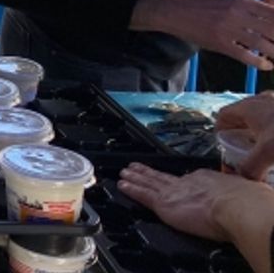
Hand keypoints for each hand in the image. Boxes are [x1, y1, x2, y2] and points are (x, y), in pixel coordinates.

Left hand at [117, 165, 244, 240]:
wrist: (237, 208)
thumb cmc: (247, 203)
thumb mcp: (245, 191)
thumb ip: (239, 193)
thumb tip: (251, 197)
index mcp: (208, 179)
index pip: (189, 179)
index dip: (180, 180)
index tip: (175, 179)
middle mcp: (188, 182)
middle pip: (164, 177)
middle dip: (149, 172)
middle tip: (136, 167)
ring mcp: (174, 192)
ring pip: (150, 183)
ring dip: (136, 178)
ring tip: (125, 173)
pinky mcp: (164, 204)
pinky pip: (143, 195)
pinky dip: (132, 189)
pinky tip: (123, 185)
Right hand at [130, 0, 273, 69]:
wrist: (175, 11)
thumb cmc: (204, 6)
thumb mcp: (231, 0)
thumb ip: (256, 4)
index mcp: (243, 1)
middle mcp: (238, 13)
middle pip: (273, 28)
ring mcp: (229, 29)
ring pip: (263, 44)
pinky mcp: (220, 43)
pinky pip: (245, 55)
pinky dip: (260, 62)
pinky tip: (266, 65)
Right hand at [217, 92, 273, 179]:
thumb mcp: (268, 153)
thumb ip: (250, 168)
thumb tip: (241, 181)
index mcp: (250, 106)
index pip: (224, 115)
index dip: (219, 131)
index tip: (222, 146)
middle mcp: (263, 102)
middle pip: (242, 116)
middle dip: (239, 134)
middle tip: (241, 151)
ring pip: (261, 119)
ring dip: (258, 134)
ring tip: (263, 151)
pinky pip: (273, 122)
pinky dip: (272, 134)